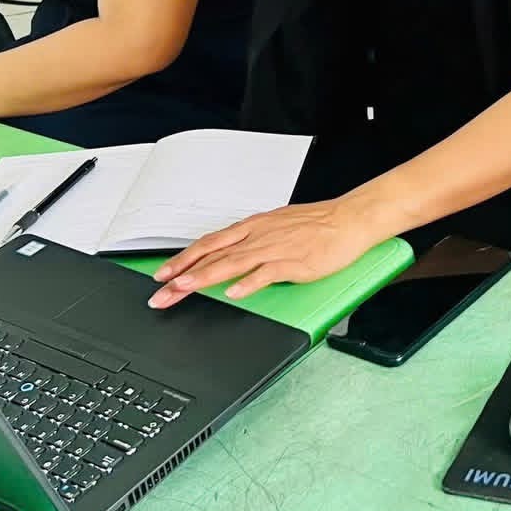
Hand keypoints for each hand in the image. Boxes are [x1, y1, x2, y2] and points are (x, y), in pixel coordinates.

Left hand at [149, 197, 382, 306]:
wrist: (350, 218)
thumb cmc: (318, 224)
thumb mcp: (277, 227)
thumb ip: (253, 242)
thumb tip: (231, 256)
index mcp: (254, 227)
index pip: (210, 243)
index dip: (183, 258)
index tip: (162, 274)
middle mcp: (259, 235)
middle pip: (213, 254)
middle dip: (183, 273)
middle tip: (160, 291)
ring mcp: (275, 248)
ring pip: (233, 262)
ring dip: (205, 276)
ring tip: (184, 289)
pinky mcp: (294, 262)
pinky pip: (267, 273)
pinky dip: (249, 283)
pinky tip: (234, 292)